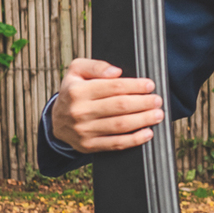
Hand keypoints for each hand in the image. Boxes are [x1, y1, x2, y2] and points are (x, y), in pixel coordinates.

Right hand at [50, 59, 164, 152]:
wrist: (56, 121)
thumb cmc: (73, 92)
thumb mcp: (76, 71)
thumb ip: (96, 66)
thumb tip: (116, 72)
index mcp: (77, 90)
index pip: (113, 87)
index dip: (135, 86)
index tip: (149, 85)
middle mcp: (79, 111)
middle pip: (120, 106)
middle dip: (143, 103)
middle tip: (157, 100)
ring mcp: (84, 130)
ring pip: (120, 125)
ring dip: (143, 120)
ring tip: (157, 115)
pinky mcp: (89, 146)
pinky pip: (116, 144)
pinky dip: (134, 140)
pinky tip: (147, 133)